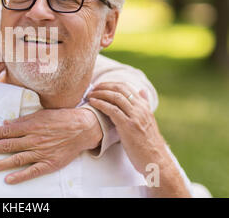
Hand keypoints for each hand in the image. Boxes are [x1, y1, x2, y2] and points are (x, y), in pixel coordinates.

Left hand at [0, 107, 102, 183]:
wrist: (83, 128)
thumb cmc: (61, 119)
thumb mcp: (40, 114)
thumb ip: (22, 120)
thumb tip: (5, 123)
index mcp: (30, 126)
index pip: (5, 131)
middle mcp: (33, 139)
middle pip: (7, 145)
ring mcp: (41, 152)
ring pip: (16, 159)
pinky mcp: (49, 163)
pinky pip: (33, 171)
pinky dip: (21, 176)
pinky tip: (8, 179)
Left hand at [87, 82, 190, 196]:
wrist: (156, 160)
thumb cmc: (149, 143)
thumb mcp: (149, 120)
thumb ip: (144, 105)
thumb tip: (141, 90)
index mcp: (144, 106)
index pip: (126, 87)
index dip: (111, 84)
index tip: (100, 86)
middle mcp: (140, 109)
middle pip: (119, 89)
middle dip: (103, 86)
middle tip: (92, 89)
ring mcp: (135, 117)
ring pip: (115, 97)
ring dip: (100, 93)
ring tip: (90, 95)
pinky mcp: (128, 126)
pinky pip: (112, 110)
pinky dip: (100, 104)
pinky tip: (92, 103)